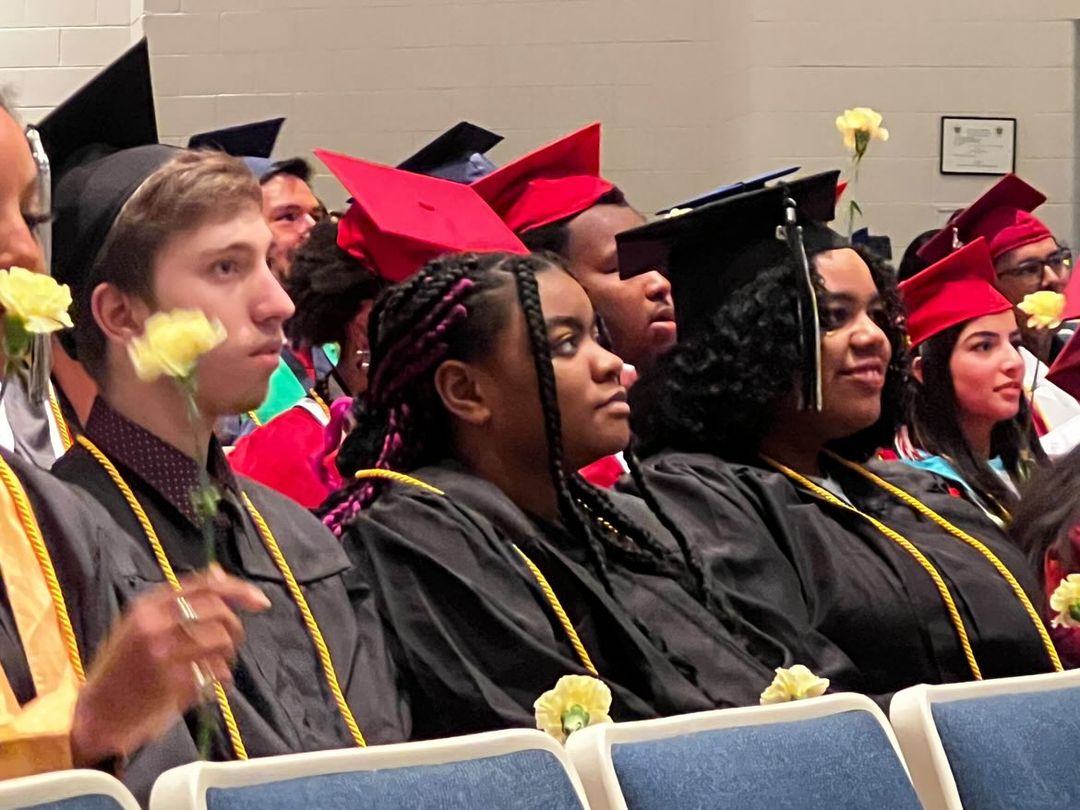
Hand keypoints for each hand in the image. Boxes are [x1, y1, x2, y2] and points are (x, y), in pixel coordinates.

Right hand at [69, 565, 270, 765]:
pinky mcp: (171, 684)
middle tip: (233, 642)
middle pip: (219, 612)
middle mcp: (154, 624)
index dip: (239, 590)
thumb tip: (219, 571)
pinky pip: (215, 672)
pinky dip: (220, 678)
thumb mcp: (142, 624)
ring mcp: (162, 654)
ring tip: (216, 665)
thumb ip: (179, 600)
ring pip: (221, 641)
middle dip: (236, 627)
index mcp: (147, 605)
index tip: (261, 601)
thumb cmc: (123, 668)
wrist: (96, 716)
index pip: (205, 586)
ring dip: (228, 655)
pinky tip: (209, 684)